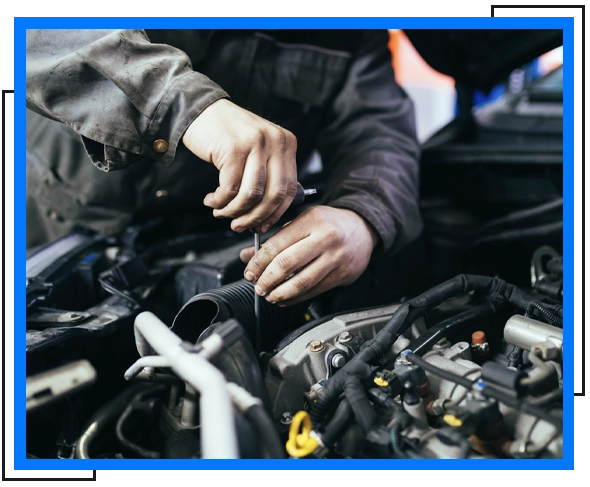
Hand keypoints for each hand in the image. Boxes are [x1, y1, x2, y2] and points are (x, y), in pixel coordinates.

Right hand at [182, 99, 297, 232]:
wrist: (200, 110)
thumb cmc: (227, 136)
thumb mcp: (257, 151)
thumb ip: (269, 175)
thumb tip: (270, 214)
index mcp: (286, 144)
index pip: (290, 189)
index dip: (275, 213)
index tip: (262, 226)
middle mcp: (276, 141)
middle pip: (274, 195)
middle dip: (255, 217)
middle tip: (239, 226)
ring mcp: (256, 143)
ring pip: (251, 195)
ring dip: (234, 211)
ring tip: (221, 212)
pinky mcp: (234, 148)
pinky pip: (229, 189)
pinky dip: (219, 201)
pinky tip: (212, 200)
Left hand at [240, 206, 378, 305]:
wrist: (363, 228)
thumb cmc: (330, 224)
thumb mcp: (303, 221)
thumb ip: (277, 238)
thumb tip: (249, 256)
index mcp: (312, 221)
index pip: (278, 244)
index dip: (259, 262)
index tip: (249, 271)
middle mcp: (325, 238)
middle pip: (288, 264)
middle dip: (267, 279)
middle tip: (257, 286)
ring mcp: (336, 257)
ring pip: (302, 282)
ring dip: (280, 293)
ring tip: (269, 295)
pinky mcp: (343, 274)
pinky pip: (315, 291)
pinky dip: (296, 298)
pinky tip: (285, 299)